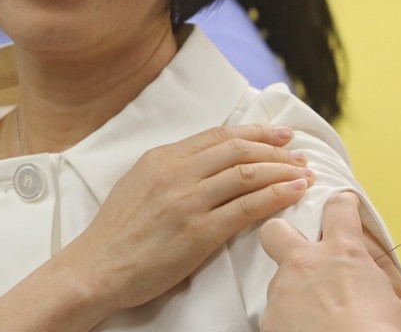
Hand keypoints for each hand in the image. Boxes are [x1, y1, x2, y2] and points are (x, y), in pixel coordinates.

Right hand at [74, 124, 313, 312]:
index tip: (280, 134)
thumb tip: (206, 159)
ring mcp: (188, 201)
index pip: (219, 135)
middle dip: (276, 148)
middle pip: (239, 149)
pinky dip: (276, 195)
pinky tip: (294, 192)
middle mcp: (177, 172)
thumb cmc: (116, 232)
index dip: (255, 132)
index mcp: (162, 157)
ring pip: (248, 173)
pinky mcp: (198, 232)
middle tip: (299, 153)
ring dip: (283, 170)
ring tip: (304, 173)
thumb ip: (172, 168)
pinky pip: (247, 207)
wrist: (96, 268)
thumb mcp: (139, 182)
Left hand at [259, 193, 400, 331]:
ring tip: (312, 311)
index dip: (342, 204)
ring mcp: (283, 290)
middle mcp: (306, 264)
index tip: (344, 206)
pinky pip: (275, 313)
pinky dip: (288, 320)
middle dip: (284, 236)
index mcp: (344, 253)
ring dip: (292, 289)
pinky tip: (303, 330)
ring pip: (278, 278)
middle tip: (300, 253)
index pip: (338, 208)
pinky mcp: (268, 319)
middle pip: (276, 229)